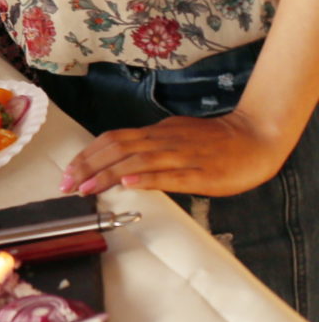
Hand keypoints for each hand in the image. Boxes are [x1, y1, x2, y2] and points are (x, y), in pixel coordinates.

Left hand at [60, 110, 292, 198]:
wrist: (255, 137)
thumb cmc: (215, 141)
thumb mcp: (174, 136)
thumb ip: (149, 146)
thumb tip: (122, 161)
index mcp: (155, 133)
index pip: (112, 140)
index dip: (87, 155)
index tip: (68, 172)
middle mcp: (163, 141)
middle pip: (117, 149)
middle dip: (88, 166)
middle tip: (67, 184)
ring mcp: (182, 156)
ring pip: (138, 161)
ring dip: (109, 174)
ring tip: (87, 187)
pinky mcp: (202, 174)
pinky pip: (172, 175)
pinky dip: (148, 179)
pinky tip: (130, 184)